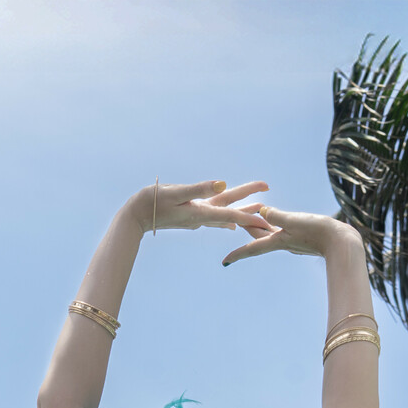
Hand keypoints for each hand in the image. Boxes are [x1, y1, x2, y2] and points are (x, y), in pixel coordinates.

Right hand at [129, 179, 273, 238]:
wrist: (136, 216)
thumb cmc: (153, 201)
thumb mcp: (177, 191)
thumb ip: (200, 189)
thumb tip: (223, 184)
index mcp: (201, 212)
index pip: (232, 213)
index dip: (251, 214)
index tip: (268, 217)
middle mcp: (202, 218)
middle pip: (232, 213)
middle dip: (252, 210)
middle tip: (271, 210)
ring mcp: (197, 219)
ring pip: (225, 216)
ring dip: (242, 214)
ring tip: (258, 211)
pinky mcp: (191, 217)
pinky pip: (214, 218)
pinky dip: (227, 218)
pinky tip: (231, 223)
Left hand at [221, 205, 359, 264]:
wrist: (342, 243)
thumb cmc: (320, 232)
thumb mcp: (296, 221)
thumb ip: (278, 216)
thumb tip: (261, 210)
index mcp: (279, 241)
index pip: (253, 247)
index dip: (237, 254)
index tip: (224, 262)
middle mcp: (283, 242)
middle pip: (259, 236)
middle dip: (246, 230)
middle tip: (231, 222)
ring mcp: (292, 241)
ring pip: (270, 233)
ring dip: (259, 226)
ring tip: (249, 218)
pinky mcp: (301, 237)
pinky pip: (282, 231)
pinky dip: (274, 225)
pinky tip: (275, 222)